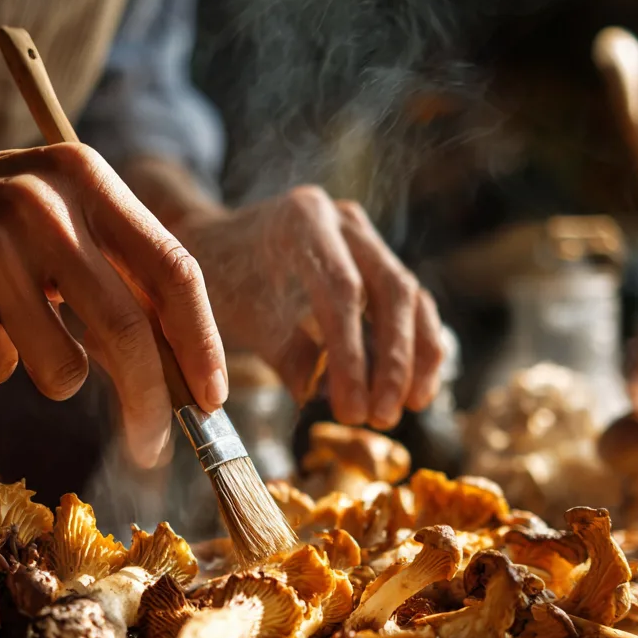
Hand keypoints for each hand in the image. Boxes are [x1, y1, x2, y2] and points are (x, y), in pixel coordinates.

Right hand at [0, 139, 225, 467]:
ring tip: (11, 325)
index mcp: (85, 177)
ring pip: (65, 369)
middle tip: (154, 445)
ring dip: (52, 373)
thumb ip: (119, 275)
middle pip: (129, 332)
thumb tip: (186, 372)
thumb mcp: (55, 217)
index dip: (203, 342)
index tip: (214, 396)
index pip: (174, 269)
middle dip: (152, 405)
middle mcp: (43, 203)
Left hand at [175, 185, 443, 429]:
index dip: (352, 357)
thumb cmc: (224, 282)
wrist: (219, 246)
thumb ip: (282, 352)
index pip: (342, 291)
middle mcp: (344, 221)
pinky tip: (416, 389)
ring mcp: (367, 238)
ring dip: (416, 357)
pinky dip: (418, 347)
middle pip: (392, 289)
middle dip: (393, 361)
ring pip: (412, 296)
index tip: (352, 411)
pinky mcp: (380, 261)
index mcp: (303, 221)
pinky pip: (414, 304)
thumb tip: (319, 395)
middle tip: (384, 416)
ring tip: (409, 408)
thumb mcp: (240, 316)